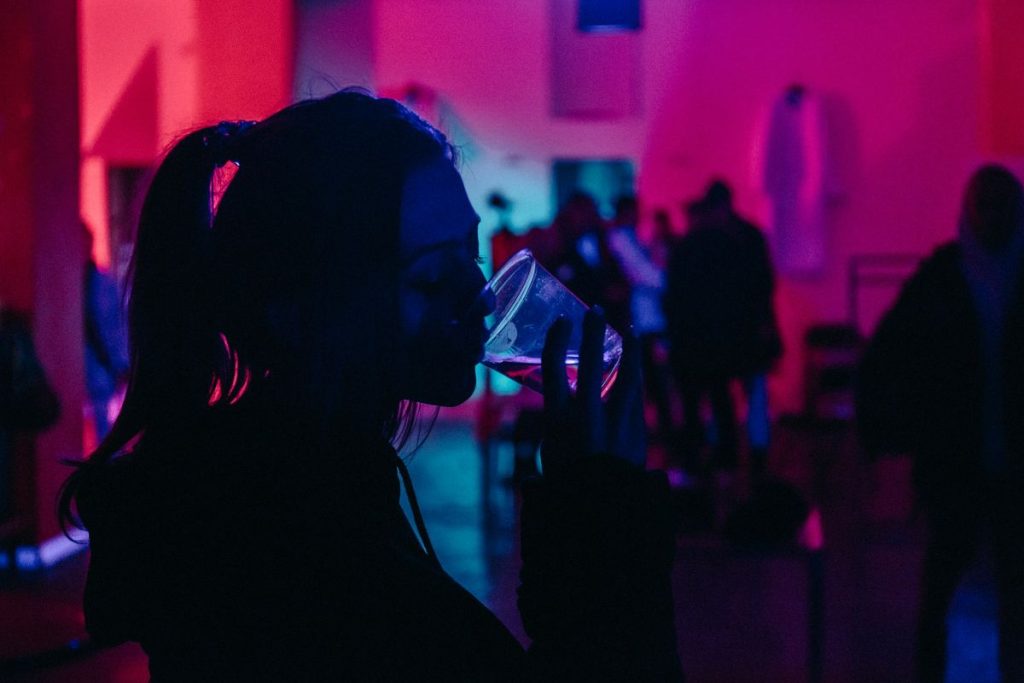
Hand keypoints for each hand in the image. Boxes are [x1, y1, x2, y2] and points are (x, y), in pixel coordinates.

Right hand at [540, 307, 645, 473]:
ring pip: (625, 374)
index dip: (556, 341)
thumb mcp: (550, 452)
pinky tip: (636, 366)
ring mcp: (615, 421)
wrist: (601, 508)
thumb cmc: (567, 482)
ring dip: (628, 349)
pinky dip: (636, 377)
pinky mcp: (637, 430)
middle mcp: (586, 415)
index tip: (561, 322)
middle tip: (596, 310)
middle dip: (593, 332)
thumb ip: (557, 425)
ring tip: (629, 329)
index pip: (553, 368)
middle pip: (589, 361)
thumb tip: (561, 404)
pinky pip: (637, 396)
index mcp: (557, 419)